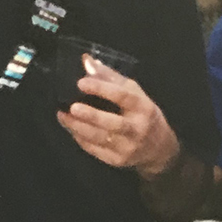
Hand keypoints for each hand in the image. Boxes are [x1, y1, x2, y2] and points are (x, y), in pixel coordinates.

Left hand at [57, 54, 178, 177]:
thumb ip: (109, 76)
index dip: (102, 89)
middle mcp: (137, 129)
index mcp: (143, 107)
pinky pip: (95, 150)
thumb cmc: (143, 114)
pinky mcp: (117, 160)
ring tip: (62, 116)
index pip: (123, 97)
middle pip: (113, 123)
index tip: (81, 82)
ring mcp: (128, 147)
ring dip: (78, 127)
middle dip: (91, 115)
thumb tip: (86, 61)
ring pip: (100, 138)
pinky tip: (71, 128)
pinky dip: (80, 139)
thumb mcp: (134, 92)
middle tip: (72, 107)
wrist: (159, 149)